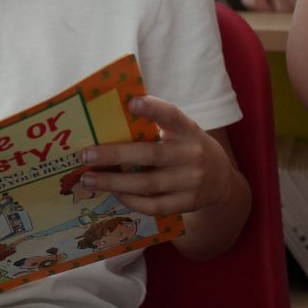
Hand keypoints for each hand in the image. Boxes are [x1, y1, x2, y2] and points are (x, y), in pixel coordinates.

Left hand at [77, 96, 232, 216]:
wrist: (220, 179)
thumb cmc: (186, 146)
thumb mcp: (180, 131)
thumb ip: (154, 125)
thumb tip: (108, 120)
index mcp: (187, 129)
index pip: (171, 115)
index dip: (153, 108)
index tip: (131, 102)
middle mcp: (191, 154)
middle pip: (150, 155)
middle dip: (115, 155)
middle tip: (86, 155)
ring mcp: (190, 181)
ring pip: (147, 184)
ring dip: (114, 182)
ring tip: (88, 179)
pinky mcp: (186, 203)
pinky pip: (153, 205)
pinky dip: (130, 200)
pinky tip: (114, 193)